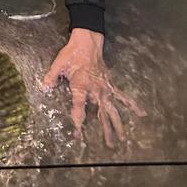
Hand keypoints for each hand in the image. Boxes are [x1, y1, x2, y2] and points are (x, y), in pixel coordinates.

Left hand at [42, 28, 144, 146]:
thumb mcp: (59, 64)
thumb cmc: (72, 53)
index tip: (79, 134)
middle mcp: (95, 89)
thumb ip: (52, 77)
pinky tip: (141, 113)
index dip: (78, 121)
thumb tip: (44, 87)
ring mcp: (104, 87)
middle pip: (101, 113)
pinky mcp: (110, 84)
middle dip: (105, 129)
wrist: (87, 41)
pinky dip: (132, 104)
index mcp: (81, 86)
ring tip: (123, 138)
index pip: (79, 107)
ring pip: (112, 109)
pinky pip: (122, 95)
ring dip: (118, 123)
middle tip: (109, 145)